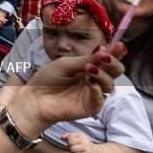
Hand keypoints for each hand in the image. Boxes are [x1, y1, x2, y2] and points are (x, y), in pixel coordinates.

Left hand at [10, 44, 125, 131]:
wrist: (34, 97)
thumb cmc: (48, 79)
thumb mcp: (66, 64)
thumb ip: (86, 59)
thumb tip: (105, 50)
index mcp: (90, 67)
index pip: (108, 60)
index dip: (115, 53)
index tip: (119, 45)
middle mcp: (94, 80)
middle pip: (115, 73)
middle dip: (114, 63)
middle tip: (105, 57)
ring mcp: (93, 94)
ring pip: (109, 85)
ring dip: (103, 75)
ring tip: (90, 68)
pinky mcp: (89, 108)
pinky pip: (100, 100)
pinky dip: (98, 91)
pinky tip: (91, 83)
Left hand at [65, 133, 100, 152]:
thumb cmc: (84, 146)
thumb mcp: (78, 138)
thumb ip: (69, 136)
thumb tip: (62, 137)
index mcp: (81, 136)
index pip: (70, 136)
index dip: (69, 140)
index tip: (74, 143)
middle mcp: (84, 141)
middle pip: (70, 142)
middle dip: (70, 146)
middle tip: (75, 149)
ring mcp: (86, 149)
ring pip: (72, 149)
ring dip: (73, 152)